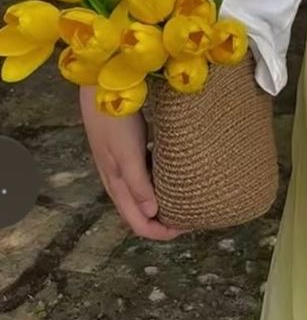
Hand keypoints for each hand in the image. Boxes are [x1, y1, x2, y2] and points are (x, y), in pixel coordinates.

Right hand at [79, 87, 181, 241]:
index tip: (188, 227)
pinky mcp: (126, 152)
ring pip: (142, 197)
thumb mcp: (127, 154)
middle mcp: (117, 181)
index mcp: (117, 186)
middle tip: (192, 215)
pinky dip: (158, 183)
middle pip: (139, 214)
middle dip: (163, 222)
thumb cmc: (116, 121)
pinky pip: (144, 177)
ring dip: (161, 203)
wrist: (101, 86)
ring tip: (185, 198)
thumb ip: (138, 184)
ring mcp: (120, 166)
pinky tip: (172, 174)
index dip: (161, 233)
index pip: (138, 224)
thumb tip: (151, 214)